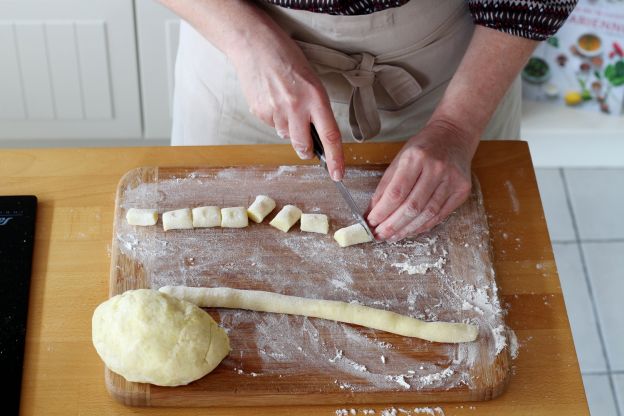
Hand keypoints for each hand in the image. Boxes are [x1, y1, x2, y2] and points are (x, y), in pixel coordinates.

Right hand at [229, 30, 343, 179]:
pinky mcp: (259, 112)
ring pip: (286, 136)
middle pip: (304, 146)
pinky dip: (274, 119)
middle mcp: (296, 106)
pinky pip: (272, 126)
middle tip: (308, 147)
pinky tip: (272, 100)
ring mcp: (275, 110)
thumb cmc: (287, 58)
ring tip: (284, 103)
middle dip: (307, 151)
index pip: (330, 136)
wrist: (254, 44)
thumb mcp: (311, 80)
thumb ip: (316, 107)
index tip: (338, 174)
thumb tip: (316, 134)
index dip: (335, 159)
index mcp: (315, 97)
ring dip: (289, 128)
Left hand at [366, 120, 477, 240]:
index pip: (396, 192)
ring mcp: (452, 180)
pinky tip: (410, 230)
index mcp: (416, 157)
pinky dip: (423, 226)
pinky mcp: (462, 191)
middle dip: (393, 225)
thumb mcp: (399, 159)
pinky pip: (440, 215)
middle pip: (412, 206)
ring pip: (427, 214)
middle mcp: (436, 168)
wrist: (455, 135)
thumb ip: (385, 186)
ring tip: (393, 236)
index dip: (382, 212)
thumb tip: (372, 212)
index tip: (371, 223)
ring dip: (407, 229)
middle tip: (380, 235)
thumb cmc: (423, 147)